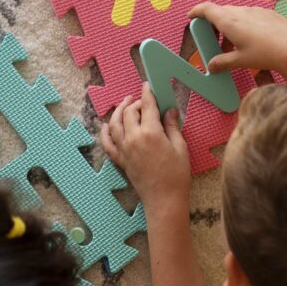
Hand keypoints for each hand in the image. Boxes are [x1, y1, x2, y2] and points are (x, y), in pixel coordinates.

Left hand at [99, 83, 190, 206]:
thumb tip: (170, 110)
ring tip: (124, 105)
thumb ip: (172, 126)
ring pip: (115, 124)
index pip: (147, 106)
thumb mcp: (180, 147)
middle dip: (135, 103)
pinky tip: (106, 125)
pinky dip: (105, 133)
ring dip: (118, 111)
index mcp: (150, 132)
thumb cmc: (177, 175)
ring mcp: (124, 150)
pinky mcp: (120, 160)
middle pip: (129, 113)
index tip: (148, 86)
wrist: (164, 199)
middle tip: (142, 100)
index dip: (147, 94)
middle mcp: (133, 138)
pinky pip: (107, 144)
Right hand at [188, 2, 286, 86]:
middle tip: (213, 39)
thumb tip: (212, 66)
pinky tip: (251, 41)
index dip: (197, 11)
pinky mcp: (269, 14)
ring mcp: (256, 11)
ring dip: (230, 26)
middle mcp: (241, 12)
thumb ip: (222, 62)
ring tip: (232, 45)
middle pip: (221, 12)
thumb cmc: (265, 55)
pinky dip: (244, 25)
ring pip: (237, 14)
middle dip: (214, 24)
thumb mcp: (240, 61)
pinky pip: (251, 16)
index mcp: (229, 21)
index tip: (191, 17)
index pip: (207, 9)